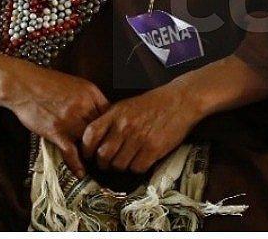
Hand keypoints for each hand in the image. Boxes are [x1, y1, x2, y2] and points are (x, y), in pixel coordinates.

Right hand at [3, 63, 108, 177]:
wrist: (24, 84)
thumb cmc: (48, 83)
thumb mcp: (76, 84)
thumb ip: (89, 98)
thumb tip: (100, 113)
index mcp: (92, 94)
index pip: (111, 115)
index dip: (113, 128)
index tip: (112, 137)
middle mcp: (85, 107)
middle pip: (103, 131)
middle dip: (105, 144)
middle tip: (107, 155)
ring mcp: (71, 121)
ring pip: (90, 144)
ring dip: (92, 155)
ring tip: (95, 164)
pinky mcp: (56, 132)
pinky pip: (71, 153)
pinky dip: (77, 165)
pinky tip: (81, 173)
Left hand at [82, 83, 202, 174]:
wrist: (181, 100)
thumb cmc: (154, 103)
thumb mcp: (127, 105)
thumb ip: (110, 120)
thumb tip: (95, 140)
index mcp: (115, 114)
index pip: (90, 136)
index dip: (87, 150)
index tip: (90, 155)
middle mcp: (124, 126)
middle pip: (103, 156)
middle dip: (104, 164)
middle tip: (109, 164)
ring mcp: (139, 138)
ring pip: (119, 165)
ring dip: (122, 166)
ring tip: (128, 161)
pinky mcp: (153, 149)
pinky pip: (137, 168)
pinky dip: (138, 167)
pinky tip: (142, 160)